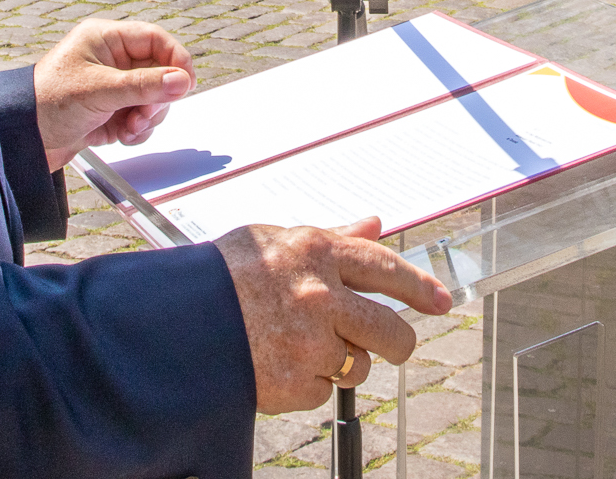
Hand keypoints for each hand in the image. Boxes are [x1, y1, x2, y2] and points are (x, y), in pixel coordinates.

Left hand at [32, 19, 195, 171]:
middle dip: (157, 97)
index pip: (155, 40)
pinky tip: (122, 135)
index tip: (186, 82)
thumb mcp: (99, 90)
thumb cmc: (47, 102)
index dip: (175, 59)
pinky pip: (140, 118)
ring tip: (129, 126)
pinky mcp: (110, 112)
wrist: (21, 139)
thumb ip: (144, 85)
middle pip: (159, 72)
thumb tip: (182, 81)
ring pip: (153, 98)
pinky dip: (137, 130)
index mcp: (105, 40)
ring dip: (147, 117)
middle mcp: (111, 61)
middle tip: (146, 112)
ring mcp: (112, 88)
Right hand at [216, 216, 451, 413]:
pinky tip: (279, 363)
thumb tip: (374, 225)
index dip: (420, 287)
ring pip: (358, 365)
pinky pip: (324, 391)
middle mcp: (321, 297)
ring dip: (342, 362)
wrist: (174, 323)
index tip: (441, 300)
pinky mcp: (296, 384)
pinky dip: (309, 384)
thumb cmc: (222, 276)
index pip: (386, 268)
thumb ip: (331, 237)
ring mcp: (310, 344)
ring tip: (302, 348)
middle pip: (388, 330)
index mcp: (317, 252)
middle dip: (397, 343)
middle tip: (393, 346)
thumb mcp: (273, 240)